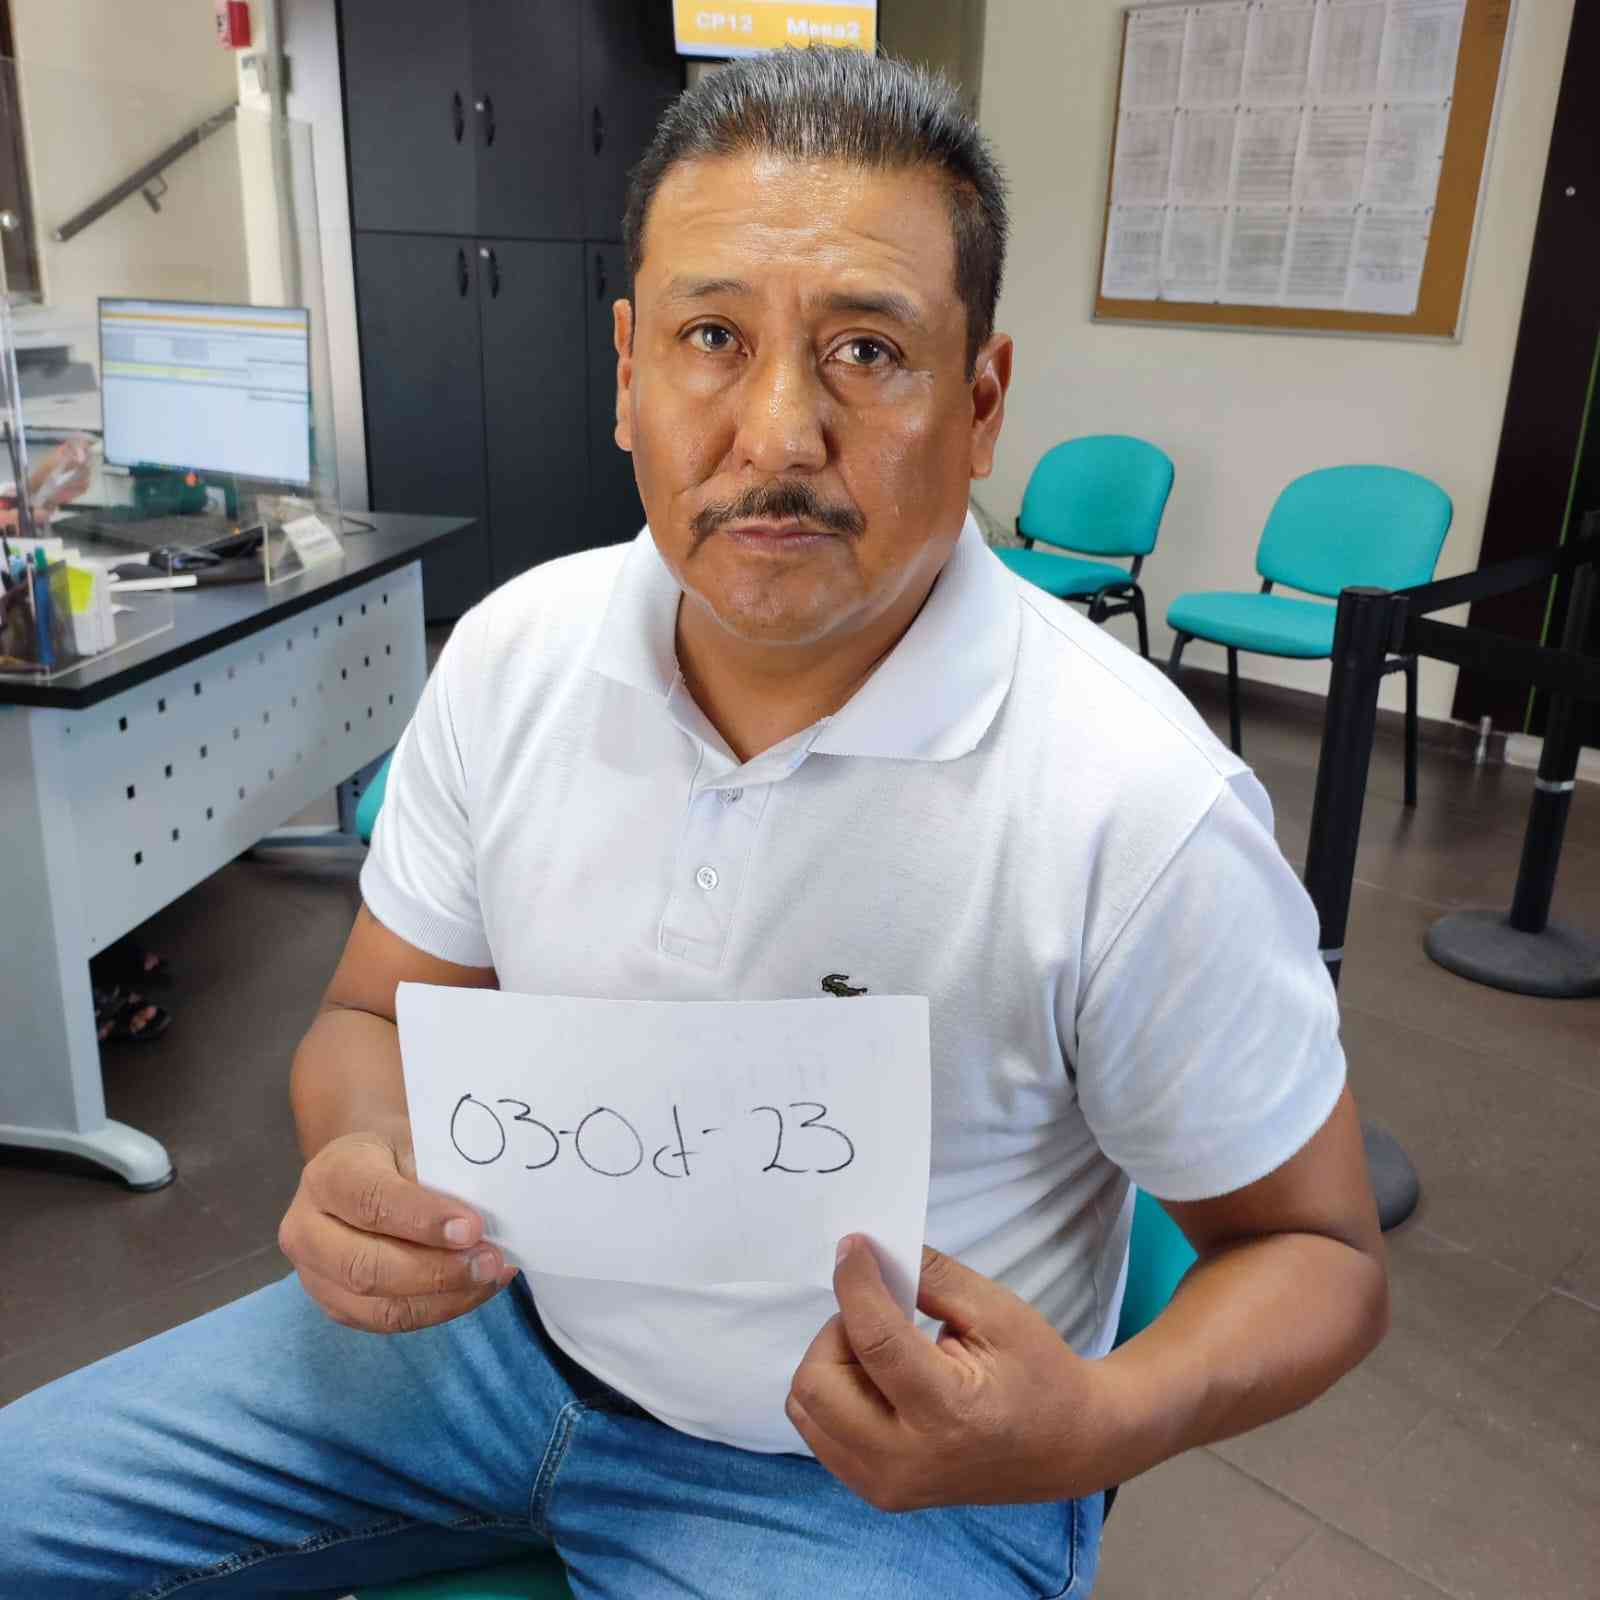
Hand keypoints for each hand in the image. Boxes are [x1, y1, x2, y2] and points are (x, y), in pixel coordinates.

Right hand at [278, 1129, 515, 1332]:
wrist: (363, 1170)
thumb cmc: (396, 1153)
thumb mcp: (414, 1143)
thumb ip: (440, 1175)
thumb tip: (489, 1213)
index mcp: (327, 1175)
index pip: (371, 1202)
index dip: (423, 1220)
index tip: (473, 1228)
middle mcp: (307, 1230)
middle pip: (365, 1268)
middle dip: (436, 1271)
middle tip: (490, 1261)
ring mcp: (315, 1276)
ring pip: (379, 1307)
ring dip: (445, 1298)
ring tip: (491, 1276)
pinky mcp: (336, 1306)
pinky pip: (390, 1321)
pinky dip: (440, 1309)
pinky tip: (476, 1289)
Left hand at [786, 1237, 1115, 1510]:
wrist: (1067, 1447)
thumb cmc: (1038, 1372)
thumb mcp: (996, 1310)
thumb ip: (931, 1278)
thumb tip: (870, 1252)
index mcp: (948, 1412)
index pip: (874, 1341)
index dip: (855, 1283)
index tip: (853, 1245)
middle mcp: (906, 1460)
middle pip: (817, 1381)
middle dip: (837, 1330)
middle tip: (880, 1313)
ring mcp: (887, 1485)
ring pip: (806, 1407)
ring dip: (831, 1362)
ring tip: (880, 1351)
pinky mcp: (877, 1491)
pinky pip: (818, 1431)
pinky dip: (834, 1393)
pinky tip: (877, 1380)